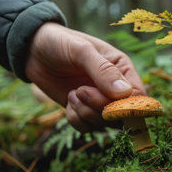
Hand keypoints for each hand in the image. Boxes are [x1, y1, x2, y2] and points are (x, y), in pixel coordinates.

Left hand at [25, 22, 145, 131]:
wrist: (33, 50)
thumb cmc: (60, 42)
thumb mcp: (81, 50)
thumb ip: (103, 70)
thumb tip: (125, 93)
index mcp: (122, 69)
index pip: (138, 97)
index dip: (124, 106)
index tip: (105, 102)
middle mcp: (114, 88)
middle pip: (121, 115)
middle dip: (99, 109)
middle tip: (80, 91)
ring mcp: (98, 101)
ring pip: (104, 124)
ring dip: (86, 114)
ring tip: (72, 94)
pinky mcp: (83, 110)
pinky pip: (87, 128)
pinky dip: (76, 120)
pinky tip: (68, 101)